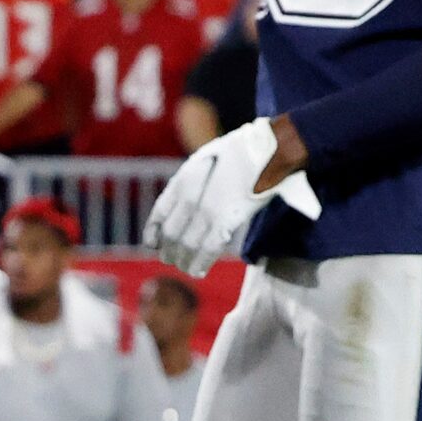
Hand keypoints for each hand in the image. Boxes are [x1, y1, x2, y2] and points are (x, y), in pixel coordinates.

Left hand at [146, 117, 320, 275]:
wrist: (268, 149)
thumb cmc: (244, 151)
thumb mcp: (208, 158)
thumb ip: (195, 180)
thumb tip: (190, 203)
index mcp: (183, 180)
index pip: (159, 212)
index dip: (153, 231)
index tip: (152, 244)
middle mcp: (189, 196)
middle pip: (171, 233)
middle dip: (169, 250)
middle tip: (171, 261)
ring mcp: (207, 209)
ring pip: (187, 243)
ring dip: (184, 260)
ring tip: (185, 268)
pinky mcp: (226, 220)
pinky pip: (208, 247)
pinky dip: (201, 262)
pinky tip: (198, 271)